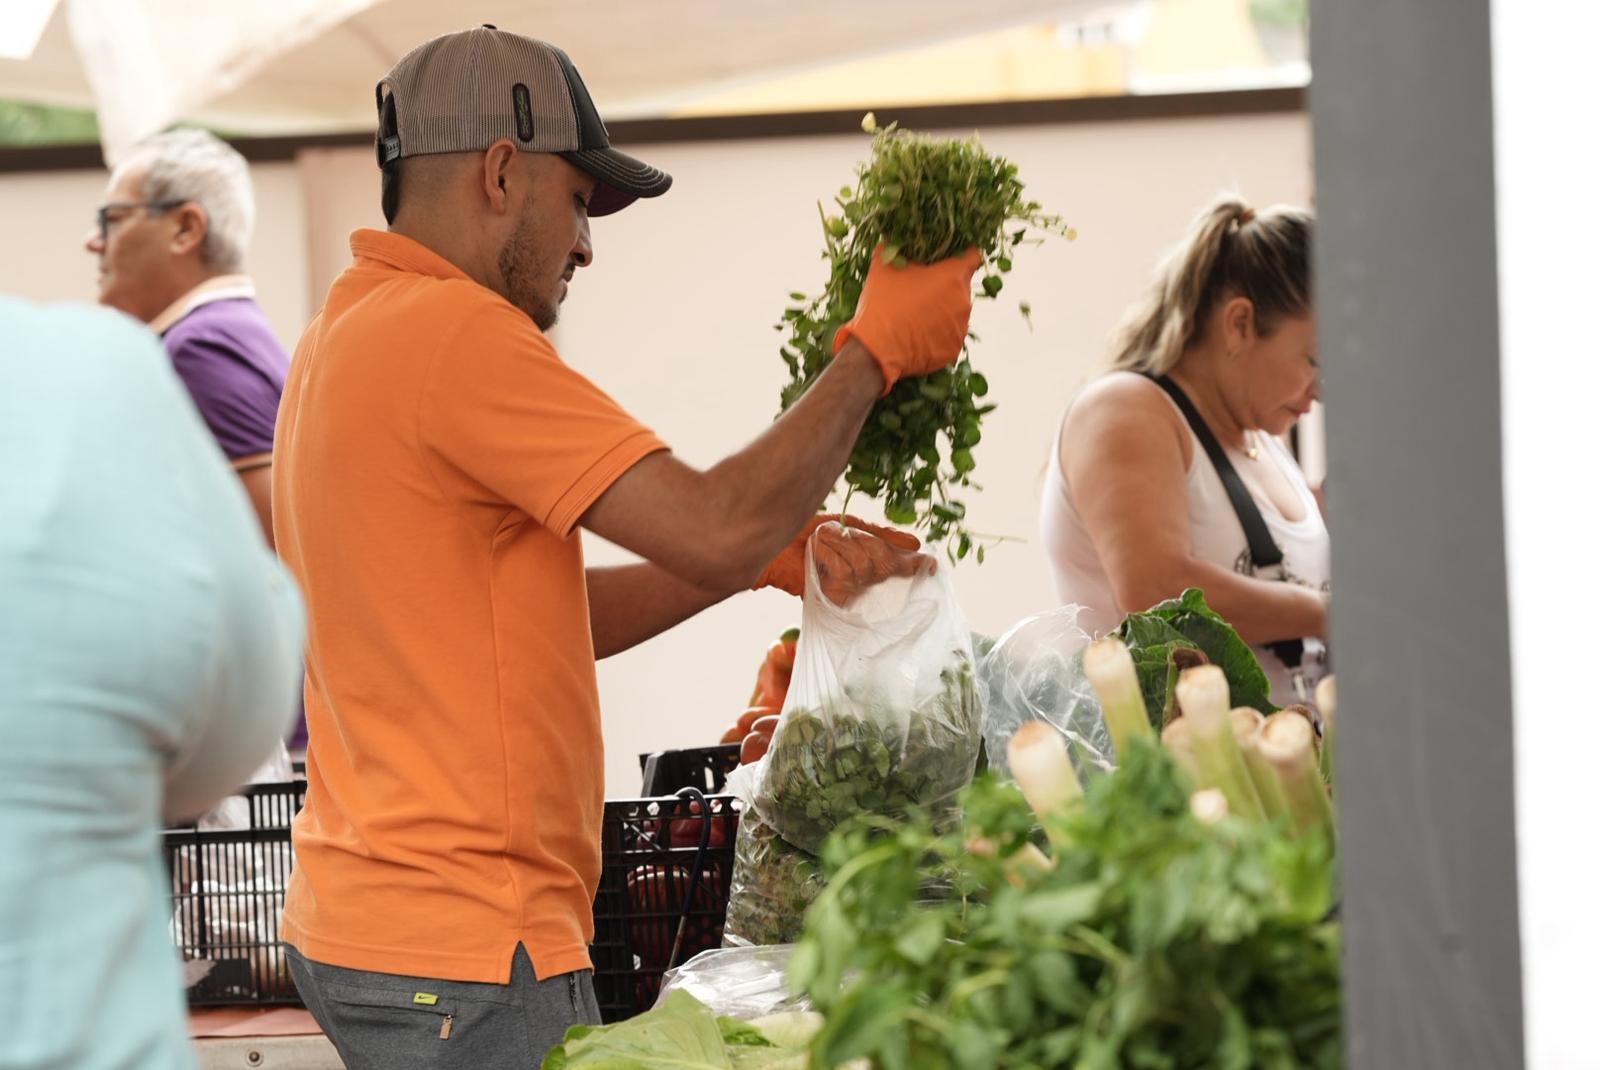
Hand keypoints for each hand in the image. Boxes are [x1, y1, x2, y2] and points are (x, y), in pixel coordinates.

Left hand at [810, 520, 935, 604]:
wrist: (774, 542)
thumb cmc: (808, 532)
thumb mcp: (850, 525)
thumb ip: (881, 534)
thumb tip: (916, 543)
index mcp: (869, 560)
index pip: (899, 565)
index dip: (915, 564)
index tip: (931, 564)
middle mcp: (863, 578)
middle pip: (882, 561)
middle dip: (862, 542)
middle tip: (835, 535)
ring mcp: (849, 589)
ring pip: (863, 565)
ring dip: (839, 547)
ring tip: (819, 546)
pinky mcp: (833, 598)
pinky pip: (844, 573)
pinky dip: (827, 557)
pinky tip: (813, 562)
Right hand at [833, 246, 981, 393]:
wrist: (875, 351)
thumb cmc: (882, 304)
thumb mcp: (883, 266)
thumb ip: (894, 247)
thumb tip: (893, 239)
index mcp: (953, 276)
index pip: (973, 256)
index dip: (963, 252)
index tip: (952, 254)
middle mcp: (964, 301)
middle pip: (960, 285)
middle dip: (945, 284)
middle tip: (921, 286)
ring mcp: (961, 328)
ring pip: (955, 311)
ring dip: (941, 309)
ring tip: (916, 313)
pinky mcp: (953, 349)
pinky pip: (949, 334)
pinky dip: (937, 332)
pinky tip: (917, 332)